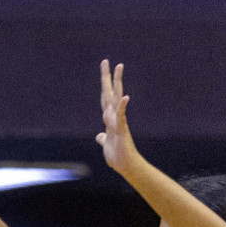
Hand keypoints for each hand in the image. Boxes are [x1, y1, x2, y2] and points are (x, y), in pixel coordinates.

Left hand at [96, 59, 141, 175]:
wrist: (125, 165)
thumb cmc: (117, 155)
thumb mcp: (105, 144)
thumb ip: (103, 138)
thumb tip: (99, 136)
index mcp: (109, 118)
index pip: (105, 98)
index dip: (104, 85)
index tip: (104, 71)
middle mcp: (114, 116)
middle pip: (110, 93)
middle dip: (108, 77)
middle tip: (107, 61)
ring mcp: (119, 121)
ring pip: (116, 98)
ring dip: (118, 83)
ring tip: (119, 67)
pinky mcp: (121, 129)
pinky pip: (121, 116)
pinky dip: (122, 106)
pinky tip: (125, 97)